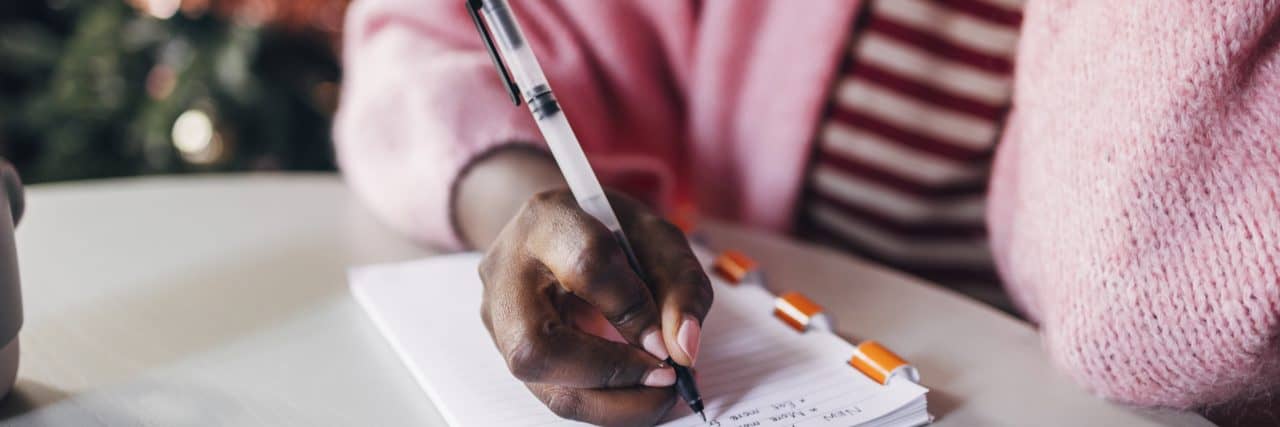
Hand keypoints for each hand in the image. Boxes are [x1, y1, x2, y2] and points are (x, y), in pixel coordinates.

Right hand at [478, 189, 712, 425]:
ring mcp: (498, 319)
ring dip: (613, 404)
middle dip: (612, 375)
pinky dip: (605, 404)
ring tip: (660, 394)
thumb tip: (683, 347)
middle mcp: (507, 273)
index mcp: (548, 220)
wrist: (561, 234)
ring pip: (544, 385)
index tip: (669, 339)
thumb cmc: (609, 232)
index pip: (585, 266)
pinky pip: (556, 394)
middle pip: (537, 347)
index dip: (633, 310)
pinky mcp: (509, 353)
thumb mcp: (658, 240)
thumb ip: (680, 286)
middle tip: (666, 378)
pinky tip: (638, 394)